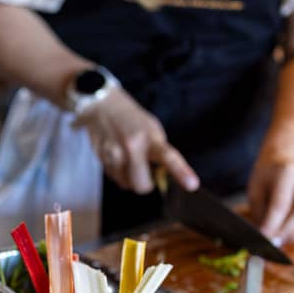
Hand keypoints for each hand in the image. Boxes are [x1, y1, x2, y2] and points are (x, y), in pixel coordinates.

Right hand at [73, 88, 198, 192]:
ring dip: (130, 179)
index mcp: (149, 137)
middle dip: (146, 184)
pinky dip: (119, 173)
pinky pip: (114, 179)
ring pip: (126, 184)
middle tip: (146, 172)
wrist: (102, 107)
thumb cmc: (131, 119)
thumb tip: (163, 177)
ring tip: (129, 160)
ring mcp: (114, 155)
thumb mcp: (151, 129)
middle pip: (142, 185)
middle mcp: (131, 147)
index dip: (181, 172)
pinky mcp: (101, 160)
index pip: (168, 157)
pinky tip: (118, 158)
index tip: (192, 184)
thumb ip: (159, 151)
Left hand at [247, 159, 293, 243]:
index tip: (262, 238)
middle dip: (286, 232)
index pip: (281, 205)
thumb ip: (259, 212)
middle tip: (272, 243)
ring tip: (279, 241)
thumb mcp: (255, 190)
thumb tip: (262, 236)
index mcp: (287, 172)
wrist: (286, 159)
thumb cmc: (266, 176)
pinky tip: (290, 234)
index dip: (271, 225)